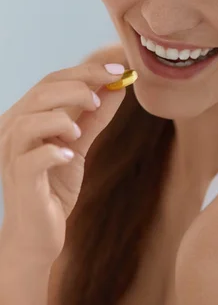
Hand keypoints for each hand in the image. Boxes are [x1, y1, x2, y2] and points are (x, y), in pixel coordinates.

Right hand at [0, 62, 127, 264]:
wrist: (37, 235)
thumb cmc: (54, 185)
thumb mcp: (78, 144)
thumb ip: (94, 116)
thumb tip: (117, 86)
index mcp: (25, 116)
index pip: (52, 80)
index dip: (86, 70)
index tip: (118, 69)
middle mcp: (12, 130)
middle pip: (42, 93)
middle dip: (79, 87)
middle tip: (102, 97)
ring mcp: (12, 156)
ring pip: (30, 121)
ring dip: (62, 119)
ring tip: (79, 132)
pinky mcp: (20, 181)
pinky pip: (32, 159)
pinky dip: (54, 152)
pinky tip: (70, 155)